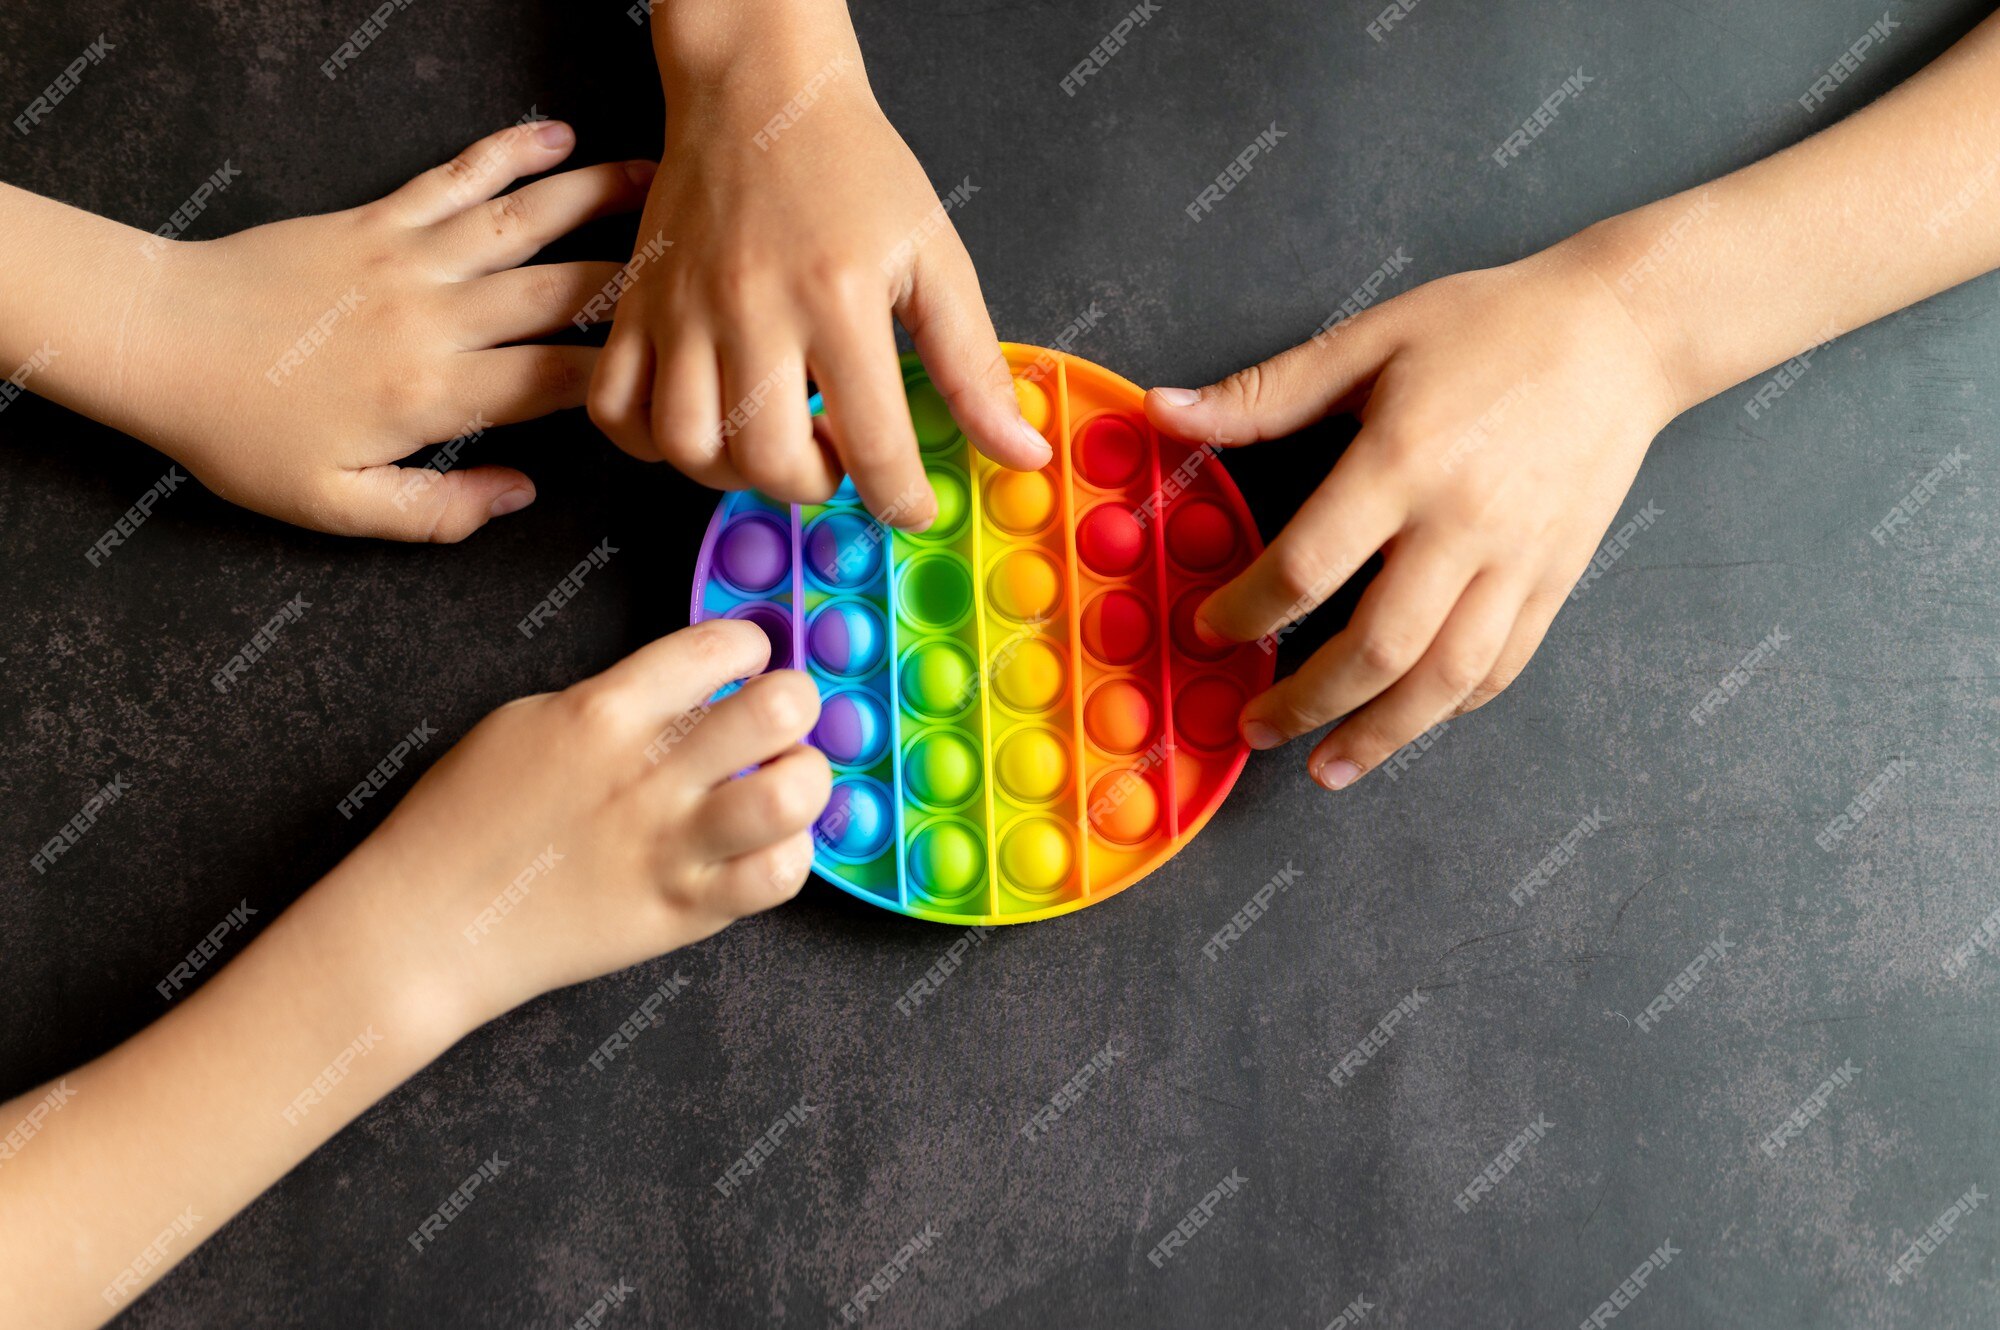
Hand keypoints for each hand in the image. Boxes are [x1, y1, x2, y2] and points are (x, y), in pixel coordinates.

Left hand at [124, 122, 655, 539]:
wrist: (158, 342)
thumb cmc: (240, 433)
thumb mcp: (337, 508)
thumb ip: (438, 513)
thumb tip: (520, 496)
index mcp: (435, 393)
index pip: (562, 380)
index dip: (628, 380)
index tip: (676, 380)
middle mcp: (436, 316)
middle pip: (565, 290)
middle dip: (640, 279)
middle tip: (701, 270)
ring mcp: (409, 256)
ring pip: (526, 219)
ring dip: (599, 198)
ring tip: (661, 184)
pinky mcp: (378, 217)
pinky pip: (458, 176)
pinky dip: (511, 151)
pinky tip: (556, 136)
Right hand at [340, 618, 829, 1023]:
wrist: (429, 927)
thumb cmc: (464, 820)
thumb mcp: (525, 723)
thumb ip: (609, 699)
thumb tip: (683, 690)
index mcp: (605, 712)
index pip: (718, 647)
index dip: (750, 644)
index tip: (748, 658)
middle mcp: (649, 775)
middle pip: (777, 709)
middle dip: (798, 699)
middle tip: (786, 714)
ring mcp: (671, 847)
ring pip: (791, 795)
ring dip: (808, 776)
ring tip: (789, 777)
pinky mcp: (683, 911)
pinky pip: (777, 878)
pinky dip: (791, 855)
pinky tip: (770, 844)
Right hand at [589, 24, 1049, 529]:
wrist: (761, 93)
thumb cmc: (851, 169)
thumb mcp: (935, 258)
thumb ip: (973, 365)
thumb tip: (1019, 450)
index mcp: (837, 297)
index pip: (873, 443)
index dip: (901, 499)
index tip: (913, 505)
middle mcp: (750, 308)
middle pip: (767, 459)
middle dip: (814, 486)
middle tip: (839, 455)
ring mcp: (682, 309)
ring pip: (687, 447)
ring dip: (735, 472)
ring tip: (773, 442)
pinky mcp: (637, 305)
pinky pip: (613, 408)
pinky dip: (649, 441)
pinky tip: (701, 424)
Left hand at [1145, 249, 1676, 790]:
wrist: (1622, 332)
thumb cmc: (1492, 327)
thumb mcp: (1369, 340)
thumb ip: (1262, 393)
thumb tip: (1162, 410)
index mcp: (1404, 461)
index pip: (1305, 566)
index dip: (1246, 611)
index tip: (1210, 628)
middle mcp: (1462, 524)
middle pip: (1374, 647)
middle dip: (1304, 702)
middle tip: (1253, 724)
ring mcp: (1517, 561)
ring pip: (1443, 680)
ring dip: (1378, 735)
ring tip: (1325, 766)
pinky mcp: (1556, 580)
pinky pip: (1500, 668)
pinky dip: (1449, 709)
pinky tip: (1406, 724)